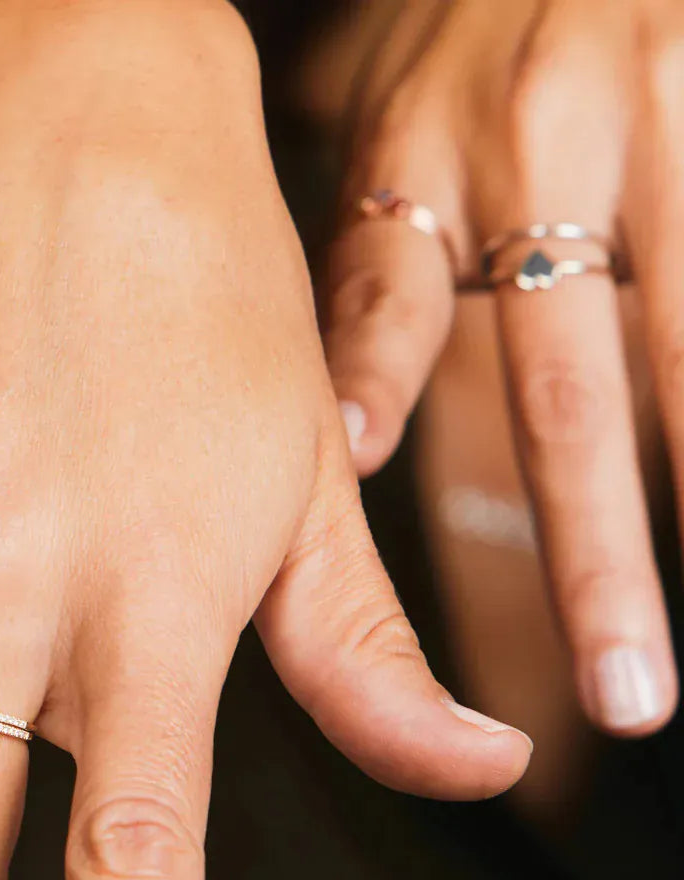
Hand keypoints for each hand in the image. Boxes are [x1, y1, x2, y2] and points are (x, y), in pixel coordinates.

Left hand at [324, 0, 683, 736]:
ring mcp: (661, 124)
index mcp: (417, 163)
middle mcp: (535, 153)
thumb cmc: (467, 28)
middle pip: (568, 398)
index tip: (362, 501)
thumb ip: (369, 273)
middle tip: (623, 698)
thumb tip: (342, 446)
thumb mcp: (383, 117)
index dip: (382, 413)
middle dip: (597, 559)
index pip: (390, 324)